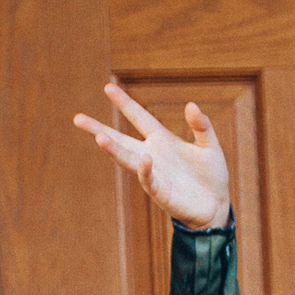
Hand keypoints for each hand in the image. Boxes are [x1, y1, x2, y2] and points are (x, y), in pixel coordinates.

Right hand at [74, 82, 231, 229]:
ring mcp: (154, 173)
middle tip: (78, 118)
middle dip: (100, 129)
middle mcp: (152, 155)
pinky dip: (145, 170)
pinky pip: (149, 180)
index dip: (125, 103)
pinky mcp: (160, 192)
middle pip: (121, 139)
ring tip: (99, 137)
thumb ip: (201, 126)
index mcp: (162, 140)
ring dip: (114, 149)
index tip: (108, 87)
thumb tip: (190, 105)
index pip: (139, 117)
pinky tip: (144, 159)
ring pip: (128, 159)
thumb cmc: (211, 177)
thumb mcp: (210, 146)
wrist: (217, 207)